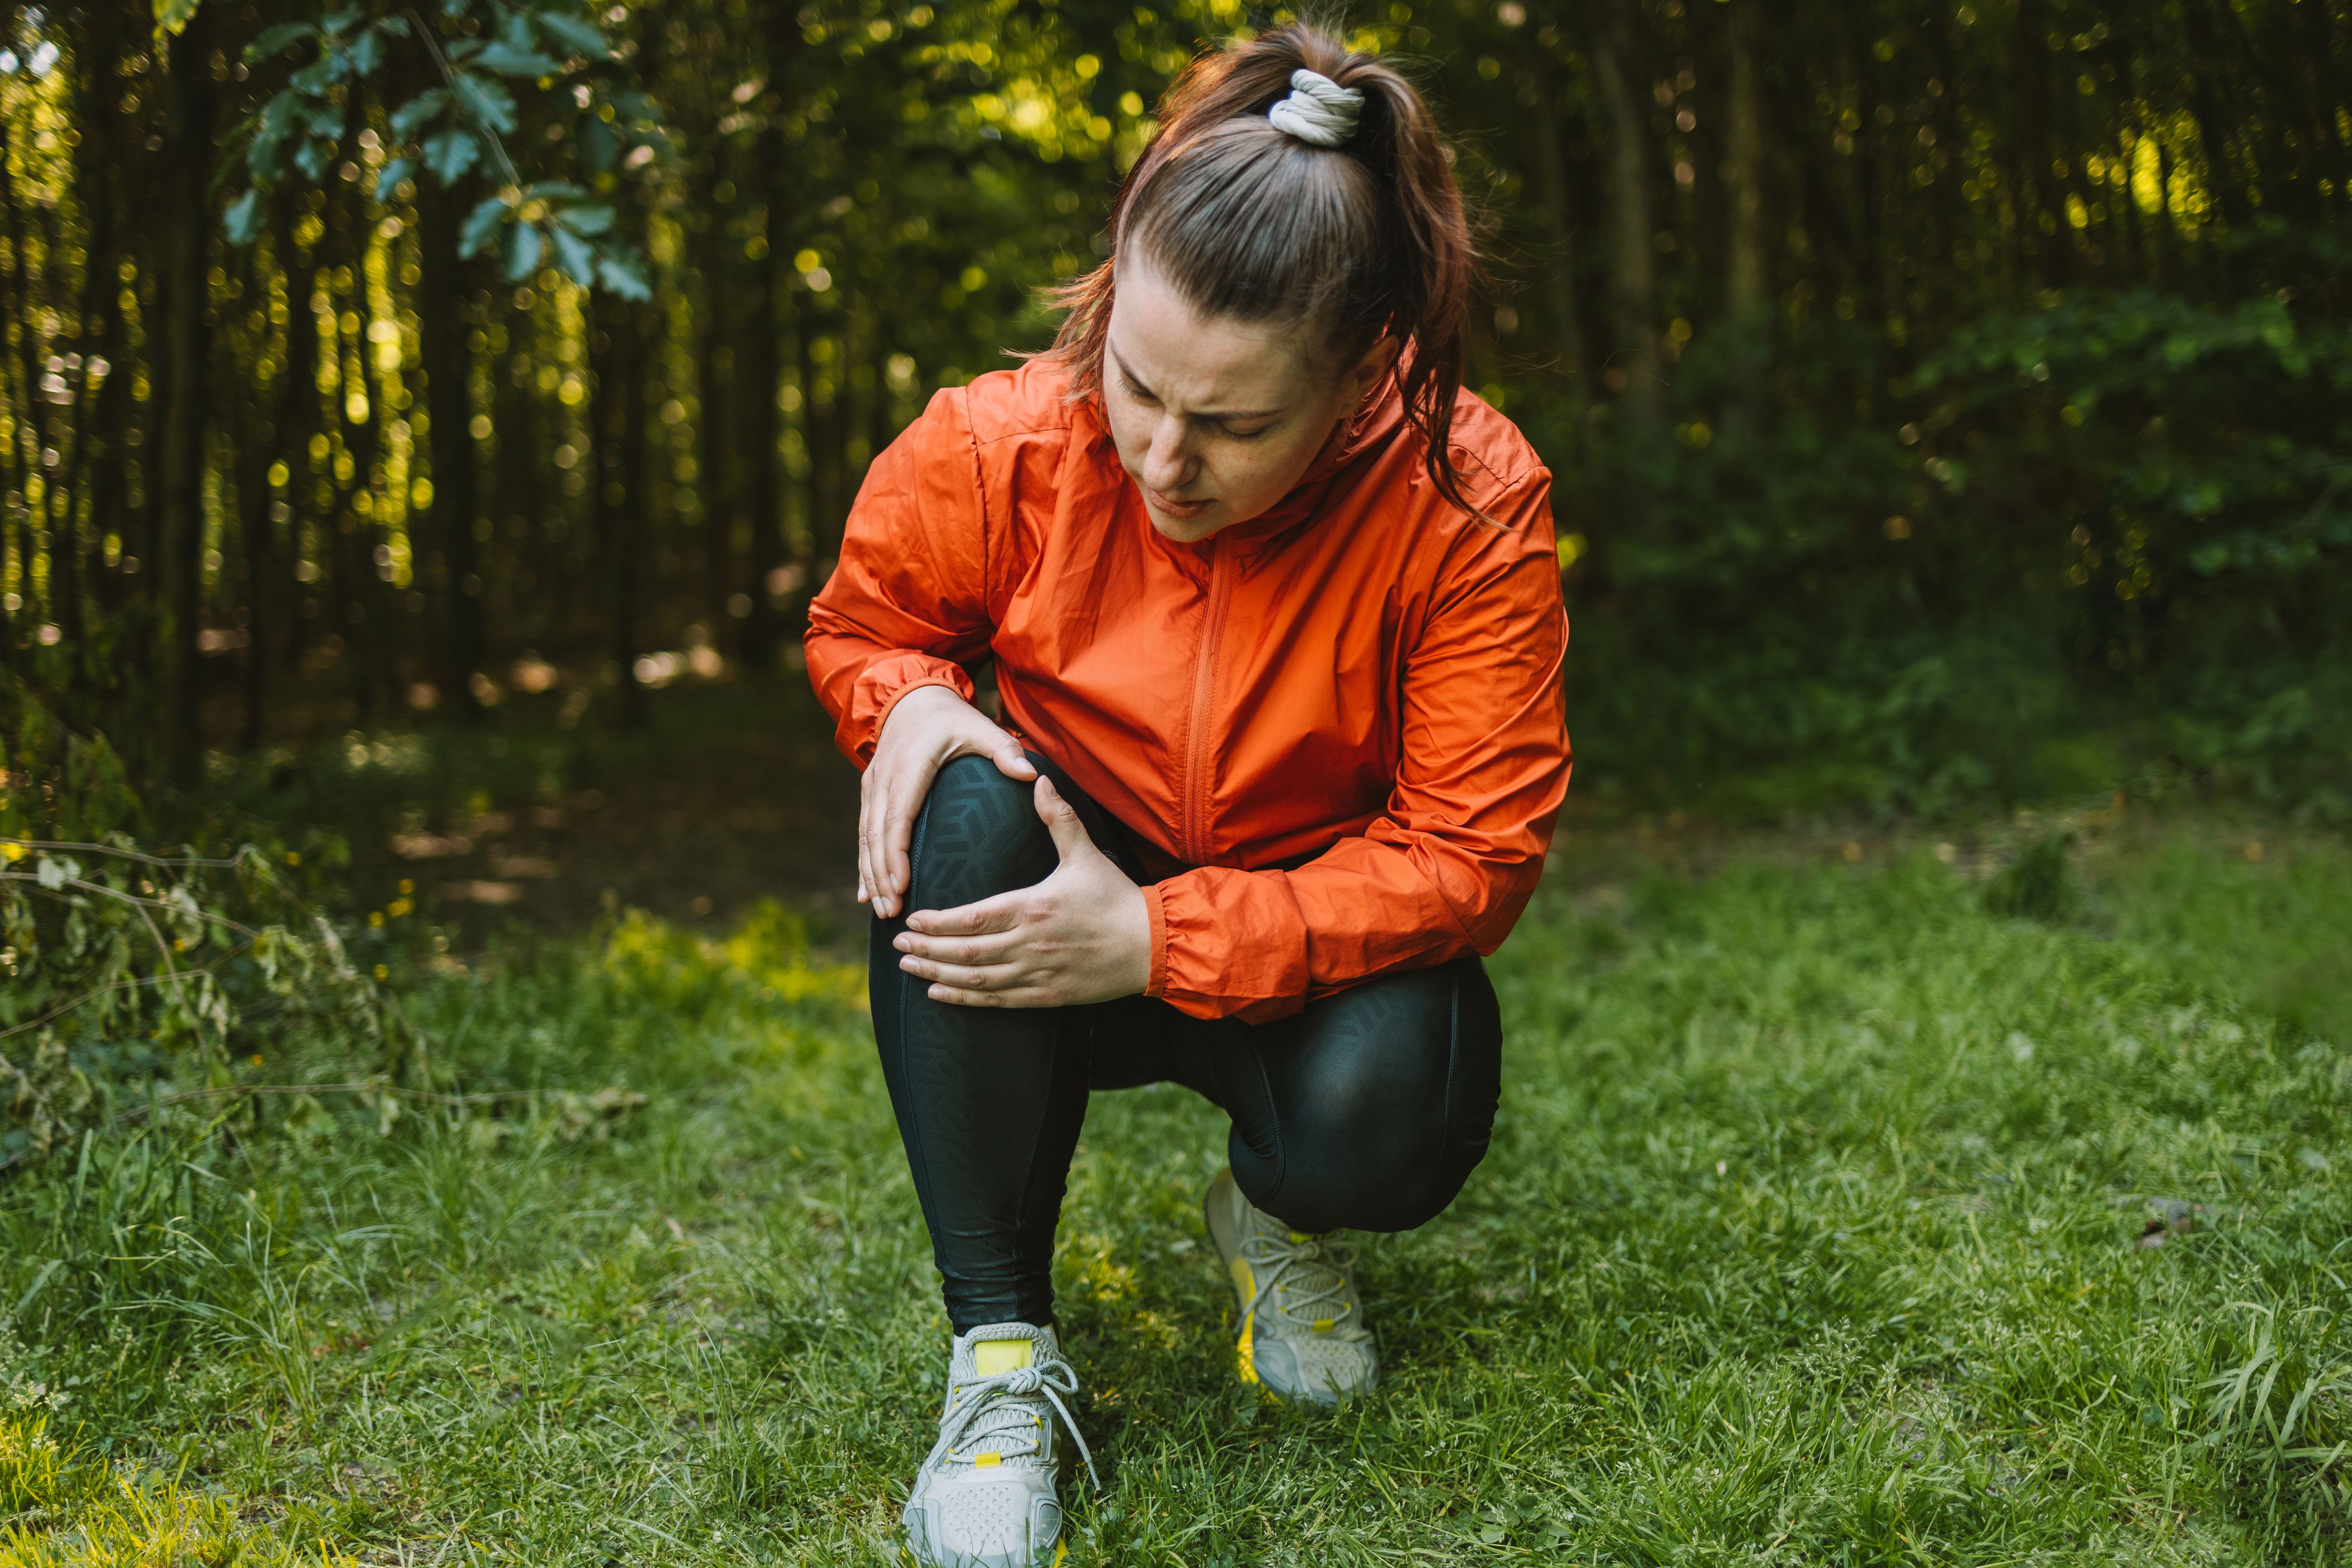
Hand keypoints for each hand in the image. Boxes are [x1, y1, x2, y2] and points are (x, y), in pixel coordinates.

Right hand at [859, 684, 1034, 918]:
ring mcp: (873, 786)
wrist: (913, 698)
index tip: (902, 885)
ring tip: (881, 909)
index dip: (896, 854)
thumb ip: (1005, 751)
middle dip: (881, 876)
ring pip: (866, 837)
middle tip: (893, 910)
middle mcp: (885, 778)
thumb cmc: (952, 719)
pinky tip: (867, 893)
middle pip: (877, 835)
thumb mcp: (981, 728)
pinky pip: (864, 833)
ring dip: (871, 875)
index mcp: (911, 766)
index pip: (898, 816)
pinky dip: (864, 864)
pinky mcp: (870, 792)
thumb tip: (1032, 775)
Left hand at [893, 776, 1150, 1007]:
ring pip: (976, 979)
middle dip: (926, 950)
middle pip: (966, 952)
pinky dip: (965, 998)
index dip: (937, 923)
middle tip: (897, 945)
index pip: (972, 919)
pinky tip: (940, 995)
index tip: (912, 920)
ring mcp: (1036, 974)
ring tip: (907, 969)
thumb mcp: (1085, 853)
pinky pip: (997, 1001)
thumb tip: (1038, 778)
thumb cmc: (1116, 898)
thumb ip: (1058, 818)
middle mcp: (1029, 945)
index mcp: (1033, 908)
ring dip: (937, 975)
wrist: (1151, 945)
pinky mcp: (1046, 995)